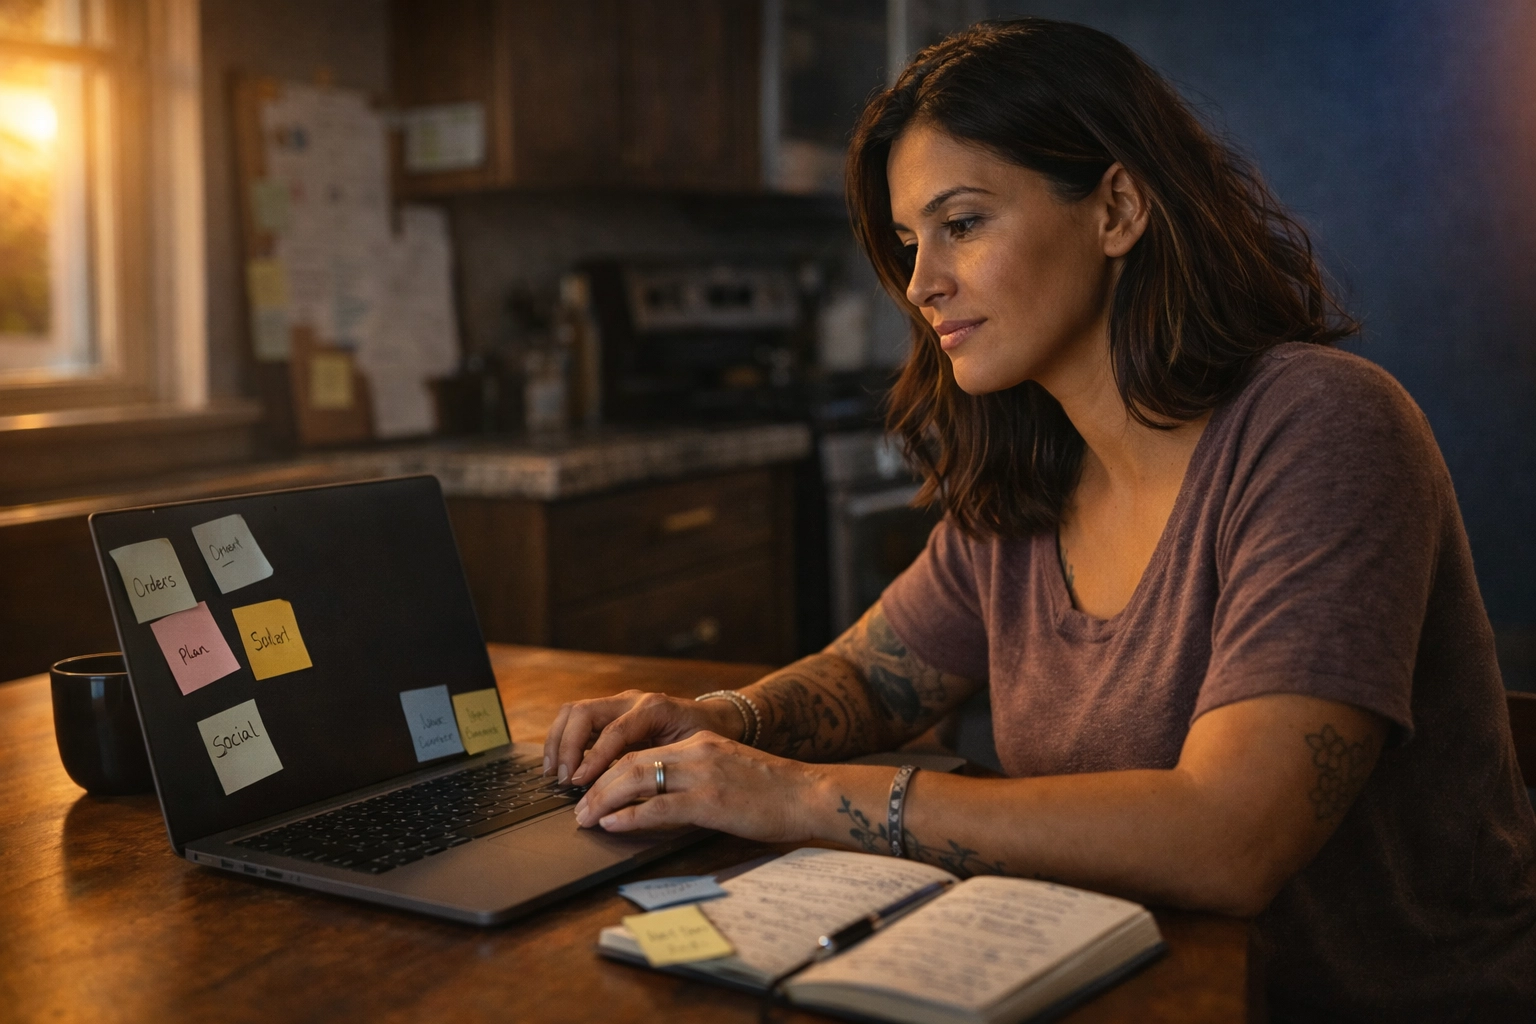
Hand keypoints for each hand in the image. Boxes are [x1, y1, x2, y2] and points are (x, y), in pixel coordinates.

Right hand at [542, 689, 742, 785]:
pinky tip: (558, 765)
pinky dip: (562, 740)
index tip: (580, 782)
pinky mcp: (609, 712)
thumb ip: (664, 766)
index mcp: (655, 708)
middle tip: (564, 780)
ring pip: (574, 711)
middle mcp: (632, 699)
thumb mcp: (693, 752)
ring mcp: (618, 703)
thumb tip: (634, 793)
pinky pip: (576, 719)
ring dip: (558, 741)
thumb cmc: (707, 739)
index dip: (594, 757)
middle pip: (584, 712)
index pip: (614, 730)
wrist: (716, 718)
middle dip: (568, 747)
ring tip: (554, 773)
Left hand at [572, 731, 827, 841]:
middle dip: (597, 786)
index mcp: (700, 744)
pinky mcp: (712, 801)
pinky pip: (660, 807)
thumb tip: (657, 801)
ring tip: (586, 818)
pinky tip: (613, 824)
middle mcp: (697, 753)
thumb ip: (694, 779)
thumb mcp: (728, 772)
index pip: (640, 752)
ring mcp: (704, 775)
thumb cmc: (774, 791)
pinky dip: (631, 816)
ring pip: (637, 778)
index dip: (608, 772)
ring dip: (604, 800)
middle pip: (630, 762)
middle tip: (578, 809)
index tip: (590, 791)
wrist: (810, 794)